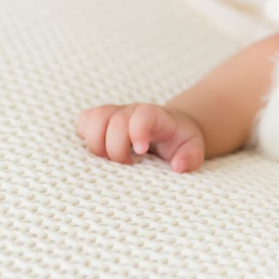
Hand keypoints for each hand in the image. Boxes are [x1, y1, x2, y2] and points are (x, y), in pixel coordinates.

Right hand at [76, 103, 205, 172]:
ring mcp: (115, 114)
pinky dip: (85, 137)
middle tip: (127, 164)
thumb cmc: (180, 141)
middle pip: (115, 120)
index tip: (141, 152)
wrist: (171, 129)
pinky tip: (100, 152)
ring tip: (109, 160)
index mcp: (156, 116)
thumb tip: (178, 167)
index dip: (137, 132)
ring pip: (94, 117)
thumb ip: (191, 157)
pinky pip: (84, 121)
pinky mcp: (101, 121)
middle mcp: (133, 111)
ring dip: (96, 143)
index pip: (143, 115)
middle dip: (116, 148)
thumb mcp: (193, 149)